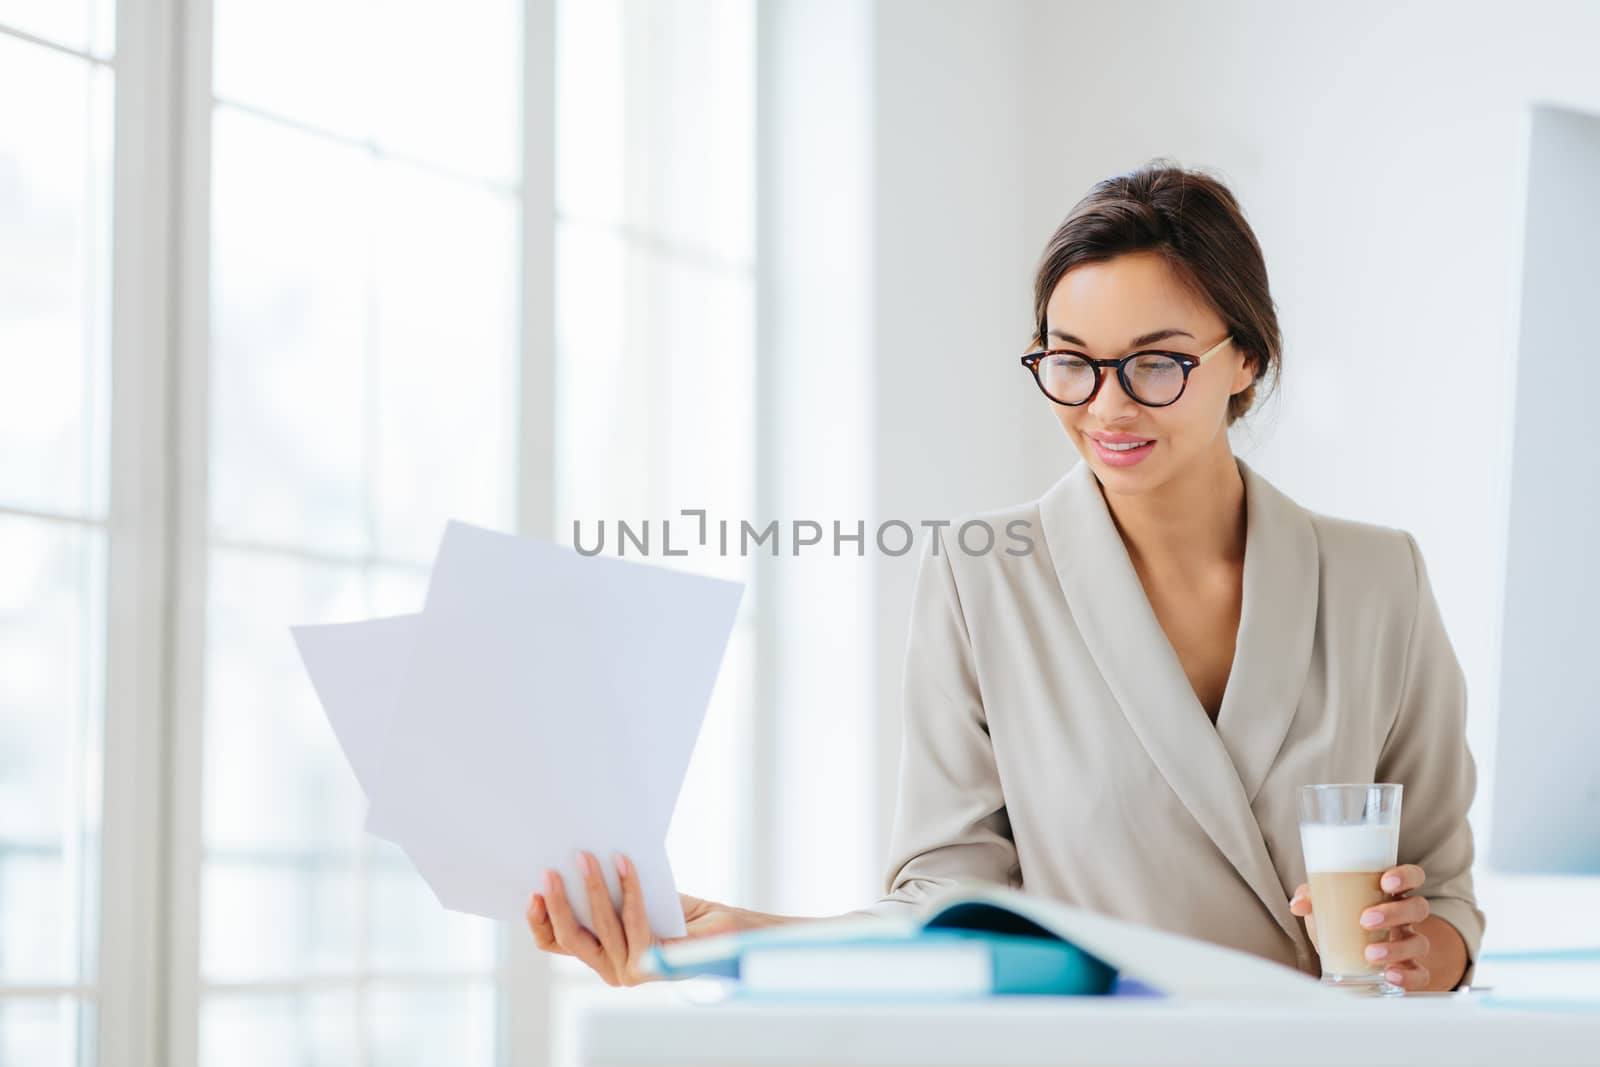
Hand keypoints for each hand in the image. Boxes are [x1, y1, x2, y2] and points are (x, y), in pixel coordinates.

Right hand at [526, 851, 748, 985]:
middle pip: (571, 938)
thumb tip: (576, 859)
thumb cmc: (679, 912)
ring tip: (586, 856)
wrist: (727, 930)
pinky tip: (624, 862)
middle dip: (557, 902)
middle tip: (550, 870)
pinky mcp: (654, 961)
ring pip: (600, 925)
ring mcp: (632, 970)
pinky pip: (633, 918)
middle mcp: (613, 971)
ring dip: (591, 887)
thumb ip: (606, 895)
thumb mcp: (633, 900)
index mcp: (602, 957)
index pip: (557, 944)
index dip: (540, 922)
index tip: (531, 893)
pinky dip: (627, 886)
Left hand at [1289, 863, 1432, 991]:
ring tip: (1369, 953)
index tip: (1386, 882)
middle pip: (1418, 908)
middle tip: (1365, 920)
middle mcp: (1404, 917)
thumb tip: (1298, 904)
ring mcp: (1408, 943)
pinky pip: (1420, 974)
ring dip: (1397, 948)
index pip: (1412, 876)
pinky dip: (1408, 976)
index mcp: (1389, 893)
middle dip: (1395, 913)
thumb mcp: (1325, 903)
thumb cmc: (1339, 919)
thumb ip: (1311, 897)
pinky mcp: (1408, 969)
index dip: (1406, 876)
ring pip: (1419, 942)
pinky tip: (1390, 975)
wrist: (1343, 956)